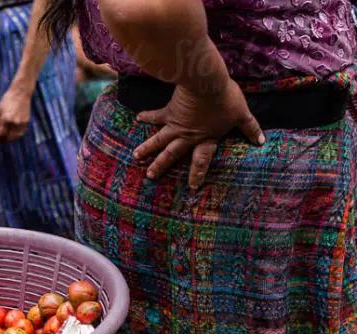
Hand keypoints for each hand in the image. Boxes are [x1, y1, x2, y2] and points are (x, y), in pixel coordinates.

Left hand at [0, 87, 31, 142]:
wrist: (21, 93)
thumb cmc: (8, 100)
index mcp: (6, 119)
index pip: (1, 134)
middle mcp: (14, 122)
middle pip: (8, 137)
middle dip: (3, 140)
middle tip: (0, 141)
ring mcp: (21, 123)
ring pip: (15, 137)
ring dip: (10, 139)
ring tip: (6, 139)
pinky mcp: (26, 122)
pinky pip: (21, 133)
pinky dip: (16, 135)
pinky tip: (13, 134)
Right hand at [134, 78, 264, 188]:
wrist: (207, 83)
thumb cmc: (225, 99)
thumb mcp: (241, 114)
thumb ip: (250, 128)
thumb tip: (261, 141)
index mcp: (205, 138)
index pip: (201, 160)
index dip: (197, 174)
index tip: (192, 187)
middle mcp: (187, 136)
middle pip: (172, 154)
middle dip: (161, 166)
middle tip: (150, 176)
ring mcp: (176, 125)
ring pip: (159, 140)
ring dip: (147, 149)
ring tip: (135, 157)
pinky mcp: (170, 111)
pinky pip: (156, 116)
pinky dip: (147, 116)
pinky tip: (138, 118)